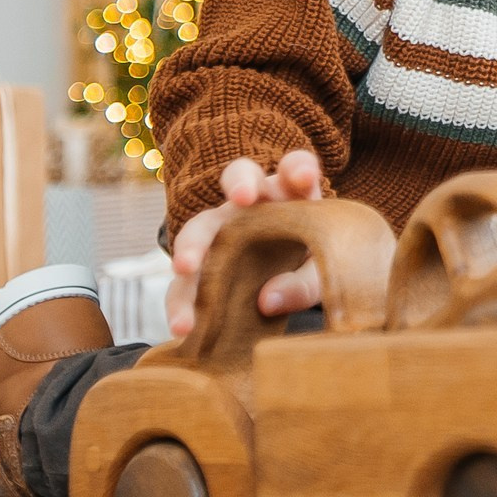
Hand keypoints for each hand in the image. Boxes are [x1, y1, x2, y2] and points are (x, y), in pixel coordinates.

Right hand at [164, 149, 324, 337]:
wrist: (283, 283)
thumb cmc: (308, 265)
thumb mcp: (317, 275)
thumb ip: (304, 283)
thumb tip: (266, 300)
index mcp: (289, 195)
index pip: (295, 169)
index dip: (299, 169)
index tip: (304, 178)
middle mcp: (250, 204)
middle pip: (239, 177)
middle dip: (240, 184)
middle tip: (242, 197)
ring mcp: (219, 231)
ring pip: (199, 227)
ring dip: (191, 245)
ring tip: (185, 267)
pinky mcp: (199, 269)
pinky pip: (182, 283)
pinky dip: (179, 303)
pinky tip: (183, 327)